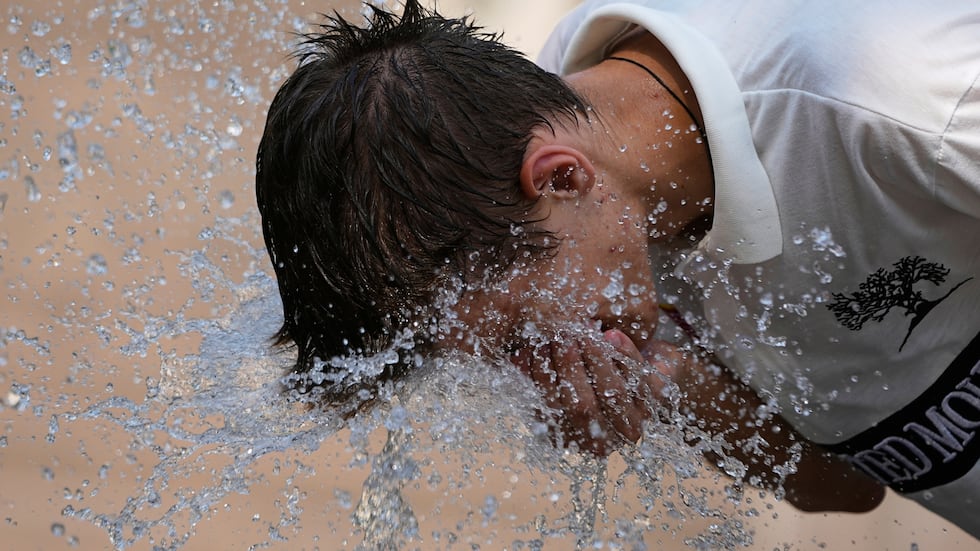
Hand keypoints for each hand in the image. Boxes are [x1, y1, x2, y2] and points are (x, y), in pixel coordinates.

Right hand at [510, 327, 678, 455]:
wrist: (654, 369)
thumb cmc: (598, 372)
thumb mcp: (565, 375)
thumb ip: (544, 373)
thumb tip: (514, 359)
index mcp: (576, 438)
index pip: (550, 415)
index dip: (536, 382)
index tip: (525, 352)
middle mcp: (607, 438)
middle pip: (581, 408)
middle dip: (565, 367)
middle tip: (554, 335)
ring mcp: (636, 419)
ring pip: (612, 393)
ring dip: (594, 358)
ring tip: (580, 328)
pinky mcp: (661, 397)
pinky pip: (641, 375)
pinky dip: (625, 353)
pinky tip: (611, 334)